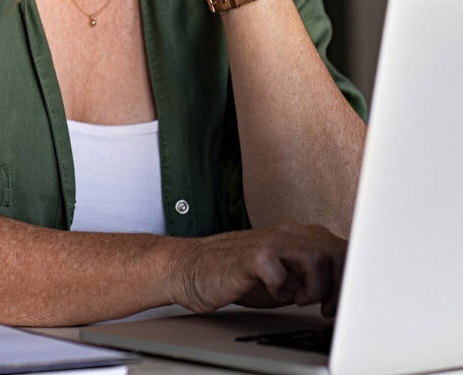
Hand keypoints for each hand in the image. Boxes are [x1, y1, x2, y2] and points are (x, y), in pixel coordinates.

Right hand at [167, 223, 346, 316]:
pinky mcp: (252, 256)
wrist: (192, 270)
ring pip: (316, 256)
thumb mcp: (285, 277)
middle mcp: (288, 233)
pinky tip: (272, 293)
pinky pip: (281, 270)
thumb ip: (313, 276)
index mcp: (299, 236)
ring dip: (313, 286)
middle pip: (337, 250)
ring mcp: (269, 241)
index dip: (349, 280)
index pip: (342, 250)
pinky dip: (282, 289)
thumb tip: (344, 292)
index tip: (338, 305)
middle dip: (338, 285)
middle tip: (324, 307)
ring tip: (296, 298)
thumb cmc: (237, 275)